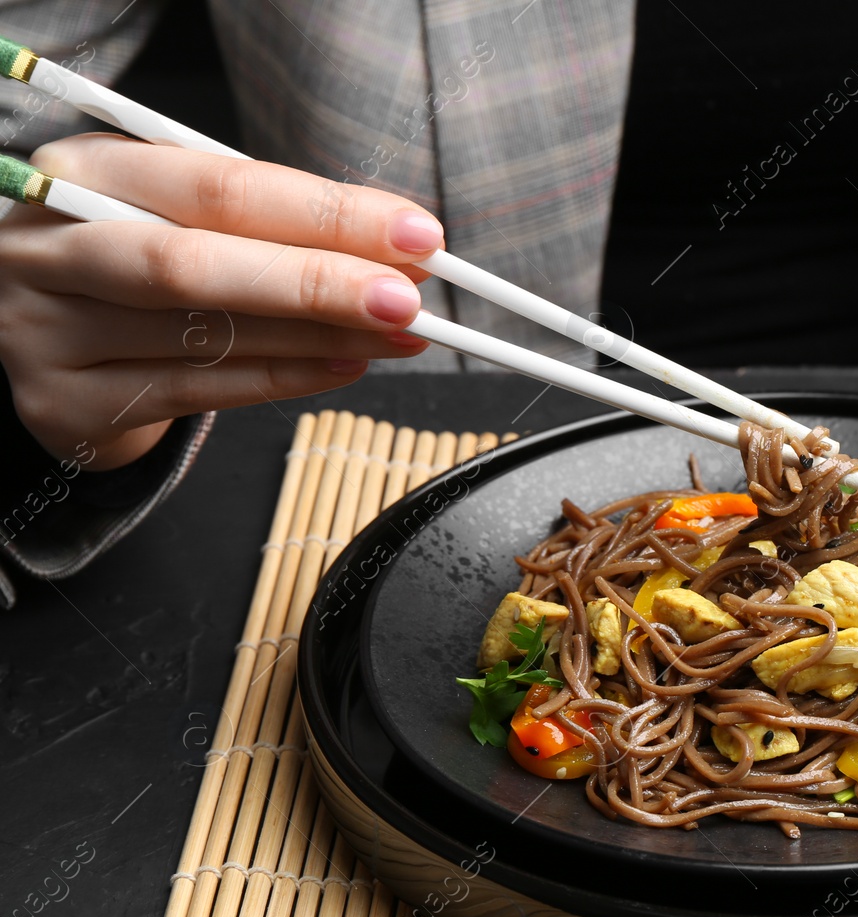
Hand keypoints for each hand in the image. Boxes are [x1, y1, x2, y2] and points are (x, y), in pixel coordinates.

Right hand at [0, 134, 441, 468]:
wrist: (42, 333)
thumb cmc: (132, 254)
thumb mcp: (177, 211)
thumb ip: (270, 221)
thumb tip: (396, 248)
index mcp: (84, 172)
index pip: (219, 187)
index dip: (325, 212)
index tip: (414, 233)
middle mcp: (52, 247)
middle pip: (198, 263)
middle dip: (318, 281)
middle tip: (406, 297)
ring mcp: (48, 329)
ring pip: (206, 335)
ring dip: (320, 337)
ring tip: (398, 334)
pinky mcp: (67, 402)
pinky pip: (198, 392)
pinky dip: (284, 378)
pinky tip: (346, 366)